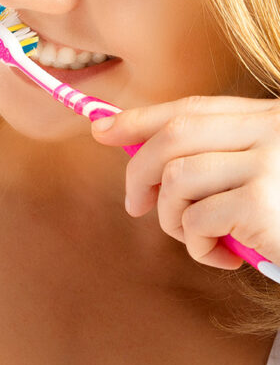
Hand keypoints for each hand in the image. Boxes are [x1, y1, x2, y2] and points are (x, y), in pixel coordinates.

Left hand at [91, 95, 279, 268]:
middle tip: (136, 206)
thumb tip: (131, 144)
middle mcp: (269, 132)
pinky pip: (196, 219)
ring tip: (195, 237)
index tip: (101, 129)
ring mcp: (268, 165)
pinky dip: (196, 244)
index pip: (190, 108)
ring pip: (176, 179)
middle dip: (138, 172)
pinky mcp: (262, 203)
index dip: (140, 118)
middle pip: (173, 138)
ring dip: (170, 217)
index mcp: (267, 118)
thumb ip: (214, 155)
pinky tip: (222, 256)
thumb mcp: (260, 173)